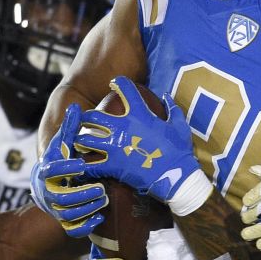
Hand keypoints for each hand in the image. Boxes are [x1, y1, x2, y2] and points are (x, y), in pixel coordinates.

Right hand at [30, 103, 106, 237]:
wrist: (49, 185)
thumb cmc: (60, 159)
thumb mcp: (63, 143)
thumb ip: (69, 128)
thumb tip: (75, 106)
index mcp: (47, 171)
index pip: (51, 171)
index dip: (65, 169)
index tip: (81, 165)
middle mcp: (49, 192)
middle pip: (61, 198)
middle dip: (81, 194)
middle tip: (100, 189)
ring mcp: (56, 208)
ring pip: (68, 215)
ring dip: (86, 208)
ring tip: (103, 199)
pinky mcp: (65, 221)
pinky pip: (72, 230)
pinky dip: (85, 227)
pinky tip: (100, 218)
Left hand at [73, 76, 212, 215]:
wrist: (177, 176)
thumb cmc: (179, 150)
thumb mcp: (179, 125)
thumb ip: (172, 108)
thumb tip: (166, 96)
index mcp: (139, 114)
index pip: (125, 89)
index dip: (118, 83)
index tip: (114, 83)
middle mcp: (123, 127)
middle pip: (93, 116)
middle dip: (87, 118)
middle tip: (87, 122)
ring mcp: (115, 147)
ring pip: (85, 139)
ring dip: (81, 141)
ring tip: (81, 144)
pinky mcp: (112, 166)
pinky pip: (91, 165)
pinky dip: (85, 167)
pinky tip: (85, 167)